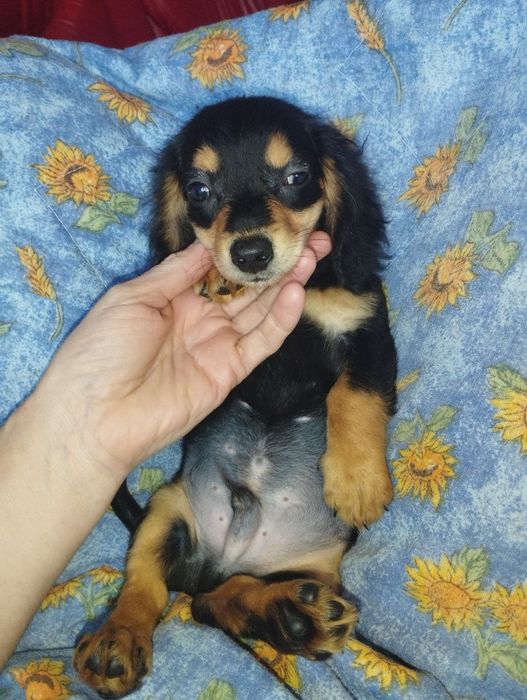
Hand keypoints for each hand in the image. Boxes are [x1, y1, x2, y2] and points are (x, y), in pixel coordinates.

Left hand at [32, 232, 330, 479]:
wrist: (96, 416)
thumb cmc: (101, 351)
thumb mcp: (132, 298)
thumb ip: (175, 272)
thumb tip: (207, 243)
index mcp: (173, 296)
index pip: (217, 266)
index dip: (243, 246)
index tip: (269, 222)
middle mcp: (200, 317)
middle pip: (246, 285)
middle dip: (275, 260)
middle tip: (308, 235)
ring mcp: (217, 344)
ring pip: (260, 309)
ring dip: (286, 282)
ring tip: (310, 254)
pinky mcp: (230, 371)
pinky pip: (261, 342)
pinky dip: (281, 319)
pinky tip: (295, 292)